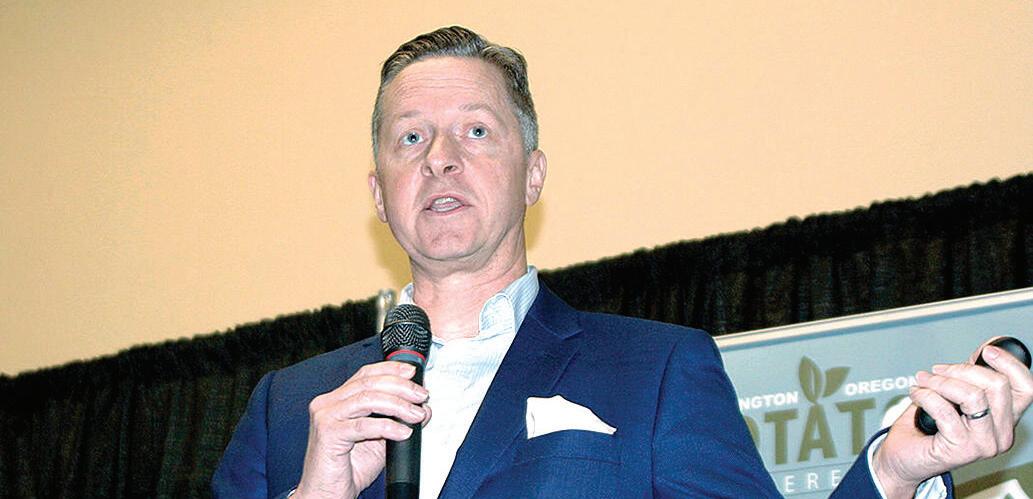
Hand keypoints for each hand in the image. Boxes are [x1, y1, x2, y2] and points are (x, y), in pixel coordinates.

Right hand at [294, 361, 431, 498]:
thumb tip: (423, 409)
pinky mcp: (328, 434)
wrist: (328, 494)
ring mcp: (325, 417)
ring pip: (367, 400)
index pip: (365, 374)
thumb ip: (397, 421)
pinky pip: (363, 426)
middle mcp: (328, 403)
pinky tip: (403, 433)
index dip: (390, 370)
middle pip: (368, 383)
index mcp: (337, 399)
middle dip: (400, 387)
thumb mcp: (379, 440)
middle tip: (421, 396)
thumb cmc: (350, 468)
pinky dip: (388, 427)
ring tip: (416, 415)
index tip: (412, 373)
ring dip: (398, 405)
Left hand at [872, 336, 1032, 497]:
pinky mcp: (962, 449)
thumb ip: (971, 376)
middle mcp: (1002, 434)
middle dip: (961, 369)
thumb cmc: (926, 425)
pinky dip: (926, 395)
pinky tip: (916, 394)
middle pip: (997, 385)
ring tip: (923, 381)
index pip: (1026, 388)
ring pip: (974, 395)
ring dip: (941, 382)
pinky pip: (946, 410)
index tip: (987, 351)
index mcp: (1005, 419)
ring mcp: (984, 444)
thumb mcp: (954, 394)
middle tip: (937, 370)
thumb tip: (986, 349)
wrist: (903, 456)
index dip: (1009, 363)